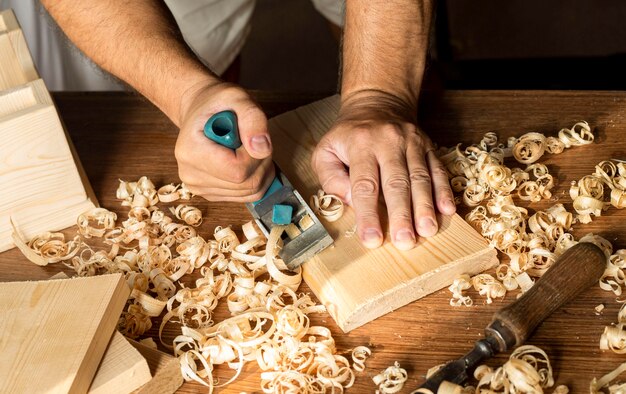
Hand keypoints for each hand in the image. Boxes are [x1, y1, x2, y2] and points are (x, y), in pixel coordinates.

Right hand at [175, 82, 274, 201]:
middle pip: (246, 184)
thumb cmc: (218, 103)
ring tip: (249, 148)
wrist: (200, 112)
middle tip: (253, 139)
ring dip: (260, 170)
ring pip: (249, 192)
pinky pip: (245, 196)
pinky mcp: (210, 194)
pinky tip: (246, 160)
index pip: (237, 171)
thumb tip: (263, 149)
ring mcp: (199, 188)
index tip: (251, 136)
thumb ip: (253, 120)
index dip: (255, 156)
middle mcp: (190, 175)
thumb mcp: (238, 98)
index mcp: (191, 151)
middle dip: (261, 162)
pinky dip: (255, 179)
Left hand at [311, 92, 455, 249]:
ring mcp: (411, 142)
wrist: (378, 102)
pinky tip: (447, 210)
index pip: (364, 185)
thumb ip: (331, 178)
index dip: (368, 214)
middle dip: (401, 215)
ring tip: (428, 231)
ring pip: (420, 177)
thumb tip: (351, 201)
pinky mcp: (428, 145)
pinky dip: (444, 190)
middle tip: (405, 241)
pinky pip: (438, 169)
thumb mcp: (325, 151)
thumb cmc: (348, 135)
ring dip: (425, 206)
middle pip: (396, 183)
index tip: (372, 240)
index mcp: (360, 145)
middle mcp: (388, 142)